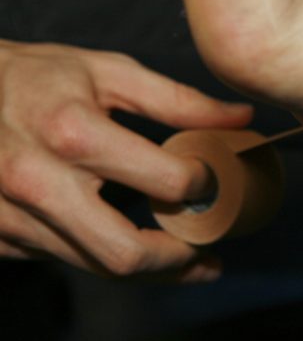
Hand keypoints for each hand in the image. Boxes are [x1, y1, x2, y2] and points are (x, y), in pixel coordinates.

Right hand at [0, 41, 251, 279]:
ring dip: (150, 270)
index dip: (205, 186)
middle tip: (208, 249)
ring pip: (96, 267)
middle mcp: (37, 182)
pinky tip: (129, 242)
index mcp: (73, 133)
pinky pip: (65, 259)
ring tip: (186, 258)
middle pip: (126, 254)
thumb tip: (241, 119)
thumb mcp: (108, 71)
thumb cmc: (34, 76)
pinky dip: (103, 257)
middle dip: (180, 259)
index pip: (165, 182)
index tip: (217, 183)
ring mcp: (10, 216)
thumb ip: (178, 100)